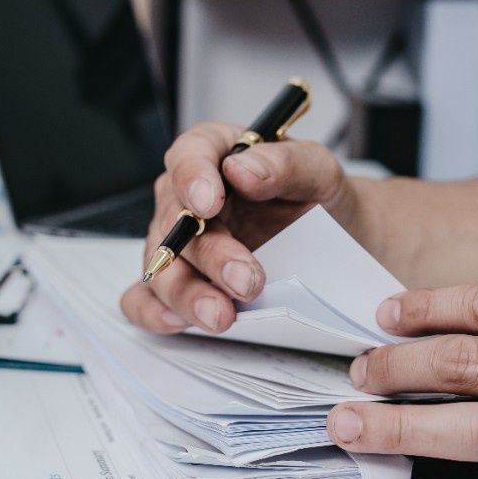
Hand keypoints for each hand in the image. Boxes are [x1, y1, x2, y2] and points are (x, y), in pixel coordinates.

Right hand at [120, 122, 352, 334]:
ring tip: (222, 316)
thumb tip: (242, 169)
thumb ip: (286, 163)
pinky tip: (181, 323)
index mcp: (215, 155)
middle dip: (209, 256)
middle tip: (246, 282)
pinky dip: (154, 312)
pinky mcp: (177, 282)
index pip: (189, 155)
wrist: (334, 241)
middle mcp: (186, 198)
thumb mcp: (319, 171)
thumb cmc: (316, 199)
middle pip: (175, 223)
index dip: (192, 179)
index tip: (209, 205)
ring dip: (187, 294)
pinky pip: (143, 299)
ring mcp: (177, 244)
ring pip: (160, 267)